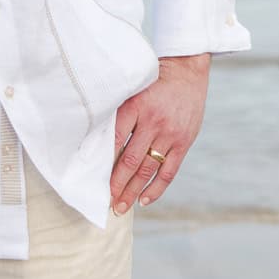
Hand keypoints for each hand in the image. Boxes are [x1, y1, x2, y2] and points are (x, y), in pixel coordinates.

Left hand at [109, 53, 210, 214]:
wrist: (186, 72)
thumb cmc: (153, 83)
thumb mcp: (132, 91)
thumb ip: (118, 115)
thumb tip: (96, 143)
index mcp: (135, 107)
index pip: (114, 140)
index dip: (102, 162)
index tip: (91, 179)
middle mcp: (153, 122)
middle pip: (130, 160)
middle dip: (116, 185)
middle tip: (106, 203)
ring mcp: (170, 134)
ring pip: (148, 169)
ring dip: (133, 191)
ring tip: (121, 207)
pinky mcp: (184, 142)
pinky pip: (169, 171)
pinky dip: (156, 188)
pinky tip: (144, 200)